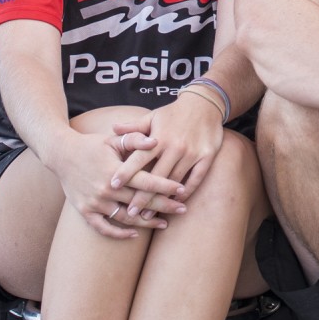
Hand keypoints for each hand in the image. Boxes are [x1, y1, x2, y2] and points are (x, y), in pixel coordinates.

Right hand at [47, 128, 182, 239]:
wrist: (61, 155)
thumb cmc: (92, 145)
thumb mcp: (113, 139)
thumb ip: (135, 139)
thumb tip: (156, 141)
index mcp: (115, 171)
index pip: (146, 181)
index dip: (166, 187)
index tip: (182, 190)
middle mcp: (106, 189)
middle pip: (140, 201)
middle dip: (164, 206)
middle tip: (183, 209)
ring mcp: (95, 203)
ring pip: (126, 218)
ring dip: (146, 223)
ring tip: (164, 223)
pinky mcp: (85, 212)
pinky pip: (104, 228)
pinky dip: (119, 234)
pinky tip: (134, 234)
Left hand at [110, 92, 225, 214]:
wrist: (205, 104)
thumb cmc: (174, 113)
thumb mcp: (153, 116)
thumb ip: (134, 126)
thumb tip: (112, 128)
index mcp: (159, 137)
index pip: (139, 158)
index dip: (126, 172)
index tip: (113, 186)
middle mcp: (174, 147)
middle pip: (155, 177)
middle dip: (142, 196)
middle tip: (131, 212)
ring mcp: (191, 154)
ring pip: (174, 182)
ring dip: (162, 200)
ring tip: (150, 216)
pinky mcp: (206, 157)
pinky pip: (195, 179)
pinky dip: (186, 192)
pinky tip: (176, 202)